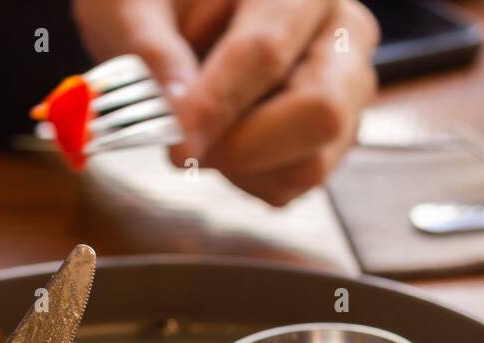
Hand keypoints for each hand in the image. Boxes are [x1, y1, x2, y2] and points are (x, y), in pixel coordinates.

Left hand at [72, 0, 378, 205]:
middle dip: (243, 147)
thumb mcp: (135, 7)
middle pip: (320, 113)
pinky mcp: (336, 134)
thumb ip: (152, 53)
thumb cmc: (164, 2)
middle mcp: (342, 33)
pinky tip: (224, 140)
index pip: (265, 53)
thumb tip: (174, 115)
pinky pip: (297, 183)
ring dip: (243, 168)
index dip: (217, 107)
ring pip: (312, 162)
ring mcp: (347, 88)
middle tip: (182, 149)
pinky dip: (250, 178)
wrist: (190, 12)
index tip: (175, 147)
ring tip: (202, 133)